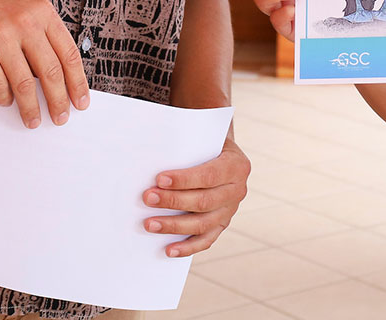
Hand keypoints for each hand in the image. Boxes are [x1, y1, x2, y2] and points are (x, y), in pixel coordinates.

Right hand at [0, 0, 88, 128]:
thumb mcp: (25, 12)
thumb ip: (43, 38)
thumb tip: (60, 80)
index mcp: (43, 13)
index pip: (69, 54)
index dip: (78, 83)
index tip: (80, 102)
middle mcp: (25, 22)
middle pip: (51, 72)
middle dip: (58, 101)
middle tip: (60, 118)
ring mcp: (1, 36)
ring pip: (24, 84)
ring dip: (30, 108)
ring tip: (33, 119)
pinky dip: (4, 98)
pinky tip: (6, 101)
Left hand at [142, 137, 249, 256]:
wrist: (220, 154)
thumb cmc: (205, 143)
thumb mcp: (203, 134)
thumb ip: (188, 136)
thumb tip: (159, 138)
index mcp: (236, 165)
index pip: (208, 175)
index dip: (184, 179)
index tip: (159, 179)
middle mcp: (237, 190)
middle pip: (204, 201)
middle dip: (173, 201)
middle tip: (148, 198)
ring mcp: (230, 210)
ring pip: (203, 224)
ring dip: (174, 226)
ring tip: (149, 224)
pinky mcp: (222, 225)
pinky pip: (206, 240)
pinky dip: (187, 247)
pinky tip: (169, 250)